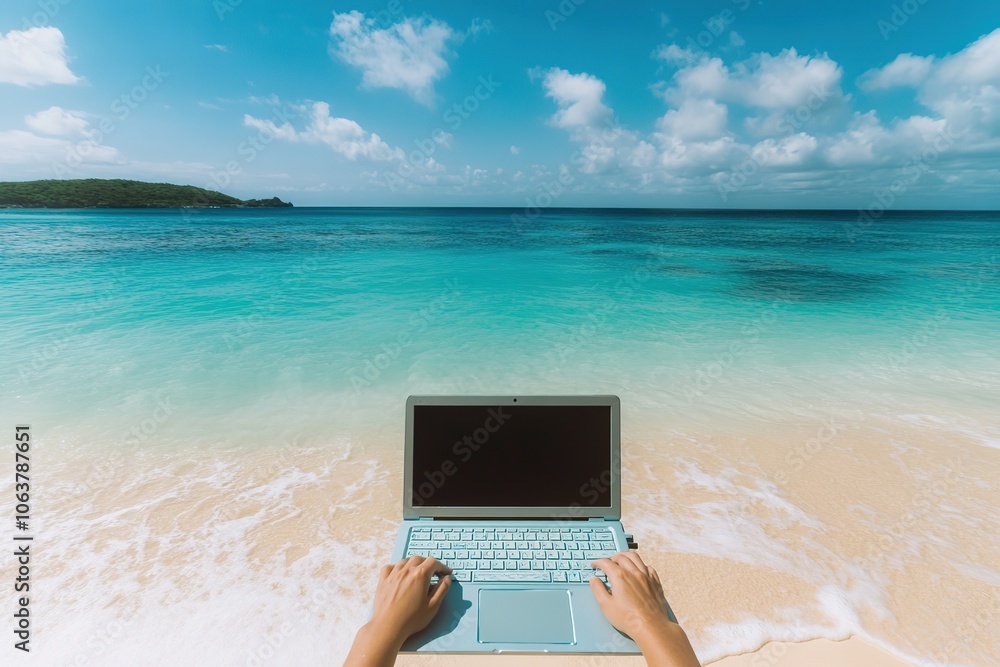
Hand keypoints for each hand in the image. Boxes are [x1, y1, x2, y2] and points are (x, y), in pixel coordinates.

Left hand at [369, 556, 452, 644]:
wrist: (388, 627)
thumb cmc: (412, 619)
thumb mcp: (433, 606)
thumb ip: (442, 589)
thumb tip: (447, 578)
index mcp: (420, 575)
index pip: (433, 563)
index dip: (442, 566)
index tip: (447, 573)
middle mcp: (406, 570)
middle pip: (419, 559)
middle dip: (428, 563)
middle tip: (434, 573)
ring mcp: (393, 574)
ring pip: (405, 561)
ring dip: (414, 563)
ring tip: (418, 572)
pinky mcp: (383, 580)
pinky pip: (390, 567)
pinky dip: (397, 567)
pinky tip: (399, 574)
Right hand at [590, 551, 699, 665]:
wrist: (650, 626)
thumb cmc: (628, 618)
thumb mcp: (606, 606)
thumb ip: (598, 590)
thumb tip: (594, 580)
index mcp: (620, 576)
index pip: (606, 563)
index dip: (598, 562)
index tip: (595, 564)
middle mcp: (633, 573)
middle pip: (621, 557)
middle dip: (612, 557)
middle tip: (607, 563)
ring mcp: (646, 576)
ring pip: (636, 557)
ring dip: (626, 556)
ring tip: (621, 559)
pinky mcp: (655, 582)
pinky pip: (648, 567)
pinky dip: (641, 565)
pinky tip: (638, 570)